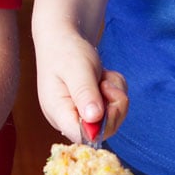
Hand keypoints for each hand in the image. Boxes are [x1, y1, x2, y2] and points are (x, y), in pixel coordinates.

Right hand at [34, 28, 128, 143]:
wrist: (64, 38)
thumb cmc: (66, 50)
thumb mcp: (77, 69)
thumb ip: (85, 94)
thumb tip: (94, 119)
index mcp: (58, 112)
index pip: (81, 136)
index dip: (99, 127)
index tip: (108, 105)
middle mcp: (68, 118)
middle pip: (101, 132)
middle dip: (113, 108)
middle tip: (108, 84)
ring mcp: (80, 114)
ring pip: (111, 119)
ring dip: (116, 97)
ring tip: (104, 78)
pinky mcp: (91, 109)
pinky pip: (113, 108)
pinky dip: (115, 92)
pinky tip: (105, 78)